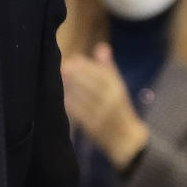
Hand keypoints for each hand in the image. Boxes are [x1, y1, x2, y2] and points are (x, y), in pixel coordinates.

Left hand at [61, 44, 148, 167]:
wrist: (126, 139)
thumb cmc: (120, 109)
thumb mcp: (118, 87)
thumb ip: (108, 68)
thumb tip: (101, 47)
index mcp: (119, 89)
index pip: (102, 74)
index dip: (87, 66)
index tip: (74, 59)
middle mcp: (112, 100)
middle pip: (92, 84)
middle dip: (77, 75)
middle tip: (63, 67)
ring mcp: (102, 114)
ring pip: (84, 97)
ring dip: (71, 87)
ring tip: (60, 77)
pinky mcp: (94, 126)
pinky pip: (80, 112)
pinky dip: (71, 103)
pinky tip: (63, 96)